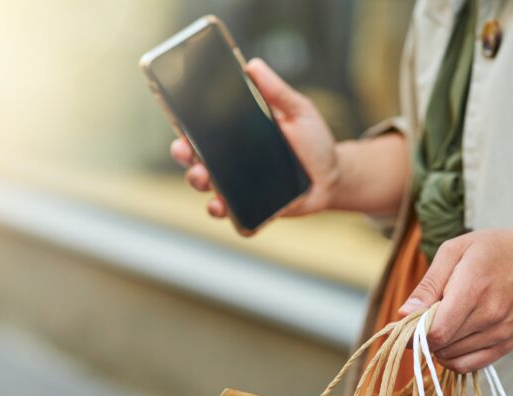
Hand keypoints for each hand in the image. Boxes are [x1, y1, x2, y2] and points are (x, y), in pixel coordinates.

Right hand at [170, 58, 339, 219]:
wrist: (333, 176)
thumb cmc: (314, 141)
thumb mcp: (298, 111)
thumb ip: (277, 91)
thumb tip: (253, 66)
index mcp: (237, 135)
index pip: (203, 129)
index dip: (185, 126)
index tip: (179, 121)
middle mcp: (231, 161)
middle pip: (196, 158)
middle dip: (184, 155)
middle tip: (185, 151)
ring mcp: (238, 186)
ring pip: (207, 186)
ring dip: (198, 181)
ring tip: (202, 177)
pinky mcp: (250, 208)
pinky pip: (229, 212)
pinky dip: (220, 210)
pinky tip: (219, 205)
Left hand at [399, 218, 512, 372]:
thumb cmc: (494, 249)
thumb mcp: (455, 250)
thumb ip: (429, 284)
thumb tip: (404, 313)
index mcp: (474, 288)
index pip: (436, 330)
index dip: (412, 333)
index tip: (403, 325)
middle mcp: (490, 316)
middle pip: (441, 344)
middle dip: (422, 336)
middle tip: (420, 319)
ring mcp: (501, 333)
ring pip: (452, 357)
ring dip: (438, 345)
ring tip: (441, 322)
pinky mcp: (508, 344)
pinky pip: (470, 365)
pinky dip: (453, 358)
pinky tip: (451, 340)